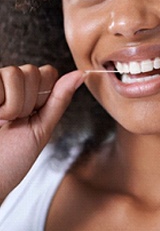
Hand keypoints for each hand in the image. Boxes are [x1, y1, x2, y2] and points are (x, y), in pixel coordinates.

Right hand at [0, 65, 83, 199]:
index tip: (33, 115)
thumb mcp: (41, 129)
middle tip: (14, 121)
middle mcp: (8, 87)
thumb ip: (59, 99)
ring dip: (12, 103)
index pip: (47, 72)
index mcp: (27, 95)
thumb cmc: (11, 159)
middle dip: (28, 101)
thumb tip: (82, 74)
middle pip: (32, 70)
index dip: (45, 94)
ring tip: (1, 120)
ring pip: (14, 72)